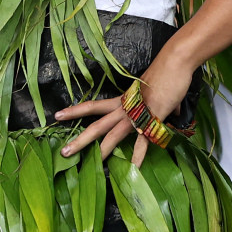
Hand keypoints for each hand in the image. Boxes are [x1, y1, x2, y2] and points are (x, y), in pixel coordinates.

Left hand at [53, 53, 194, 167]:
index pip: (93, 106)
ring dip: (102, 150)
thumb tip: (170, 111)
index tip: (57, 115)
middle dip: (80, 139)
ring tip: (93, 164)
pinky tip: (133, 169)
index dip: (75, 111)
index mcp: (122, 100)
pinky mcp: (151, 119)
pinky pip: (142, 141)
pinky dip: (138, 156)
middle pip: (96, 124)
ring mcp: (136, 114)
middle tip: (64, 152)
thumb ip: (158, 105)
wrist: (174, 63)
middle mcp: (124, 108)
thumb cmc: (165, 74)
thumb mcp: (153, 91)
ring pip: (113, 135)